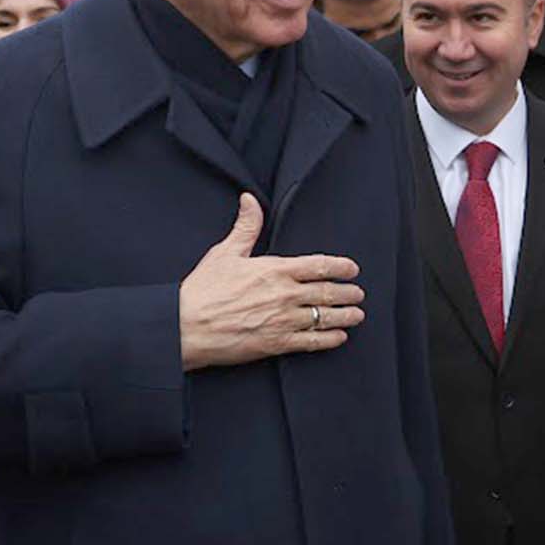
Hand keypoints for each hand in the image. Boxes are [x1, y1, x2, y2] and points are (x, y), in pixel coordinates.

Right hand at [179, 194, 364, 370]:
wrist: (186, 326)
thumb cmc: (202, 290)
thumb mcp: (224, 253)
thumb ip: (245, 227)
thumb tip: (250, 200)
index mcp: (275, 270)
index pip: (319, 265)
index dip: (341, 267)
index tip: (353, 269)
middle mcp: (285, 295)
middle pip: (328, 292)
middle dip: (348, 293)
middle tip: (359, 293)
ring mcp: (283, 321)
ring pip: (325, 318)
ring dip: (346, 316)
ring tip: (357, 314)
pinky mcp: (277, 344)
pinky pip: (313, 342)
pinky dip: (330, 339)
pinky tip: (339, 337)